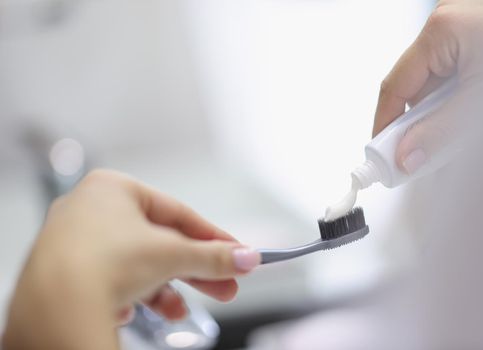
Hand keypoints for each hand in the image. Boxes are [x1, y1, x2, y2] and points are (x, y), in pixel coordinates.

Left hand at [2, 170, 260, 349]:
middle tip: (224, 286)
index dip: (213, 236)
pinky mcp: (65, 272)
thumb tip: (245, 258)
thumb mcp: (172, 255)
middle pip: (159, 242)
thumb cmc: (102, 262)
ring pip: (135, 264)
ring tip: (178, 311)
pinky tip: (129, 309)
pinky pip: (109, 281)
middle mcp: (90, 209)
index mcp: (114, 188)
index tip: (236, 253)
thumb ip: (213, 256)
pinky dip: (128, 295)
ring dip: (163, 289)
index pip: (178, 212)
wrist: (54, 306)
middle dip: (194, 269)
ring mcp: (74, 241)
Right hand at [373, 0, 482, 173]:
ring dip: (445, 117)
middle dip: (420, 126)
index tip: (383, 156)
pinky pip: (458, 81)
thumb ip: (442, 133)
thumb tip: (408, 156)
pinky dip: (462, 105)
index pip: (394, 87)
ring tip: (463, 135)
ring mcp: (467, 35)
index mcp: (442, 31)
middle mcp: (450, 28)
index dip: (385, 125)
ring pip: (438, 88)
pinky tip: (475, 119)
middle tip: (424, 157)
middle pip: (416, 89)